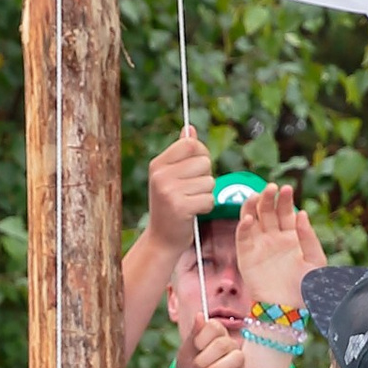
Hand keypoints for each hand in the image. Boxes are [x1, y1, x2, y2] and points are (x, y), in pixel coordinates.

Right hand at [144, 127, 215, 255]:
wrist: (162, 238)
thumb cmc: (170, 205)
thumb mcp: (171, 176)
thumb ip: (181, 153)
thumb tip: (190, 129)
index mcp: (158, 164)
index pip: (191, 144)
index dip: (201, 154)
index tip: (196, 168)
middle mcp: (161, 175)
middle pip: (204, 162)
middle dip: (205, 176)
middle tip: (191, 190)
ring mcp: (169, 191)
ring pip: (209, 181)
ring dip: (206, 193)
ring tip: (190, 201)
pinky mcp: (180, 208)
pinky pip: (209, 199)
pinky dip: (206, 207)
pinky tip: (192, 212)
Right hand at [233, 178, 311, 319]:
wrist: (287, 310)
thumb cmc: (304, 289)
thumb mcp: (315, 261)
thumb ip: (309, 237)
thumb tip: (302, 213)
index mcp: (290, 237)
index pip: (286, 212)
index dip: (285, 200)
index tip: (287, 188)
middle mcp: (273, 239)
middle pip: (268, 211)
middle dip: (268, 198)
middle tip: (271, 187)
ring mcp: (258, 246)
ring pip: (252, 220)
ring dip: (252, 206)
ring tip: (256, 196)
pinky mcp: (245, 257)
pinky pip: (242, 238)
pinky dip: (243, 227)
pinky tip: (248, 218)